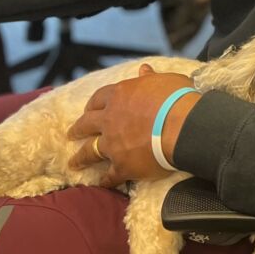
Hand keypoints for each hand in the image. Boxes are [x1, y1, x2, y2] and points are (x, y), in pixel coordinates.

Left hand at [68, 65, 200, 187]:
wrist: (183, 126)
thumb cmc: (177, 98)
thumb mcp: (164, 81)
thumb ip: (150, 78)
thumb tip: (144, 69)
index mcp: (120, 95)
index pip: (99, 98)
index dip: (93, 105)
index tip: (88, 110)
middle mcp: (110, 119)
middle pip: (87, 124)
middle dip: (78, 129)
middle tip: (71, 134)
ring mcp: (113, 144)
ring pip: (90, 151)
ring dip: (80, 158)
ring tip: (73, 163)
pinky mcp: (122, 165)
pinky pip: (110, 176)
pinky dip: (105, 181)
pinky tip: (101, 184)